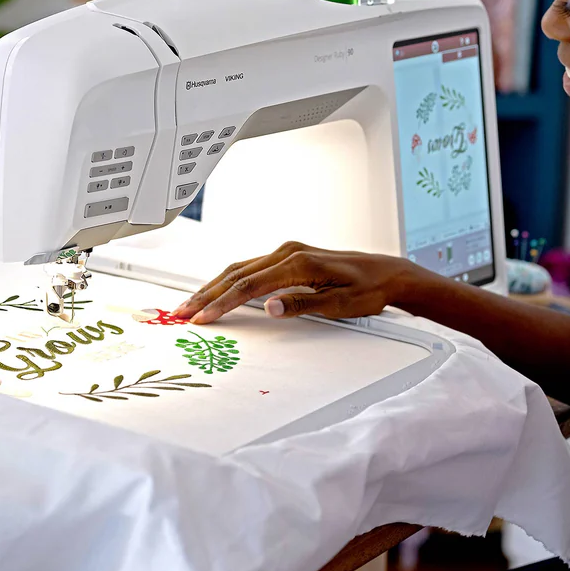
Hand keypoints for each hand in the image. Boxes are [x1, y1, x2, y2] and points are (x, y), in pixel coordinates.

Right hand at [172, 241, 417, 323]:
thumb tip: (269, 307)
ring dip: (214, 285)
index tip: (202, 318)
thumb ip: (303, 305)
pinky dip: (230, 279)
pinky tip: (218, 290)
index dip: (223, 303)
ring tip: (191, 303)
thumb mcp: (340, 304)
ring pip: (241, 267)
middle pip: (237, 273)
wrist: (388, 274)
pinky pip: (252, 266)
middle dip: (207, 294)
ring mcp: (288, 252)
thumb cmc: (368, 291)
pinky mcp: (291, 256)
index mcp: (298, 263)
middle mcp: (289, 252)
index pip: (250, 285)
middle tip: (181, 312)